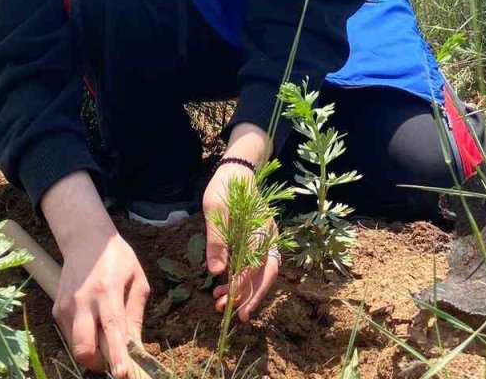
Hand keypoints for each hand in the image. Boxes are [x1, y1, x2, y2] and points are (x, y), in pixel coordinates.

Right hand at [41, 172, 149, 377]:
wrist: (85, 239)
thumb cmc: (117, 259)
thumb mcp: (137, 280)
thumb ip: (135, 314)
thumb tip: (135, 346)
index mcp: (107, 292)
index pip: (112, 330)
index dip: (117, 355)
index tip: (122, 374)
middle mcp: (83, 301)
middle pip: (83, 347)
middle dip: (97, 363)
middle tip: (112, 362)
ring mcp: (66, 306)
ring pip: (75, 346)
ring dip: (91, 352)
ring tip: (104, 339)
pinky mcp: (57, 310)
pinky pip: (69, 336)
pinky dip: (82, 339)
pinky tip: (92, 323)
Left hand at [202, 124, 279, 321]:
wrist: (238, 169)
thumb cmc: (226, 186)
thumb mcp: (215, 209)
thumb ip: (216, 240)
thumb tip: (216, 271)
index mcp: (261, 228)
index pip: (254, 265)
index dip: (242, 285)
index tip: (226, 300)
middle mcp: (270, 236)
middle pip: (266, 274)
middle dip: (251, 296)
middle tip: (236, 316)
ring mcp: (268, 239)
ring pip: (263, 272)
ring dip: (246, 291)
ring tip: (223, 303)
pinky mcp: (261, 241)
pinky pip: (258, 265)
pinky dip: (244, 279)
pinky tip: (224, 286)